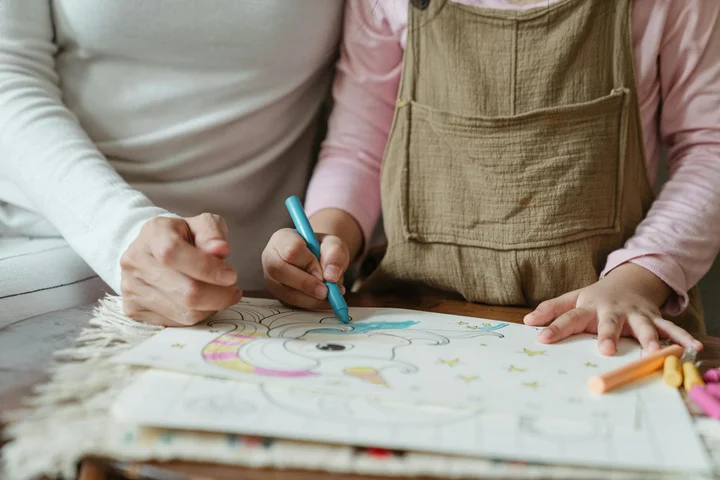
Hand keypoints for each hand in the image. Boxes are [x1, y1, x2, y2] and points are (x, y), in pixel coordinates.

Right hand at [121, 213, 241, 325]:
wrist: (153, 251)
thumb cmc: (184, 238)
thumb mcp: (202, 225)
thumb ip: (213, 233)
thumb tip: (221, 250)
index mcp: (153, 232)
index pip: (174, 253)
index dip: (206, 268)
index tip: (231, 276)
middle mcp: (135, 260)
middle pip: (185, 291)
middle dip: (218, 295)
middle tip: (233, 291)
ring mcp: (131, 287)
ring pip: (184, 312)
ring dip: (211, 307)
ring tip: (219, 295)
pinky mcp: (133, 310)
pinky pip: (176, 323)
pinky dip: (196, 316)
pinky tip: (201, 304)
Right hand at [262, 228, 348, 308]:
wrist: (319, 260)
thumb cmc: (323, 249)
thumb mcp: (334, 244)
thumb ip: (335, 253)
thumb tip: (331, 276)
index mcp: (282, 238)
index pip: (291, 249)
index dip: (309, 263)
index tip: (324, 273)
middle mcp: (270, 257)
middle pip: (279, 270)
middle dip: (306, 284)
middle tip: (327, 291)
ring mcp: (271, 278)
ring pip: (285, 291)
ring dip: (310, 298)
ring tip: (331, 295)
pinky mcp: (277, 295)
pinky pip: (291, 303)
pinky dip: (310, 304)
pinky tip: (325, 300)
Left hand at [523, 263, 702, 354]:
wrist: (627, 282)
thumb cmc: (595, 298)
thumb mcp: (571, 300)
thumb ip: (550, 310)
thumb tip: (527, 322)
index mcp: (588, 307)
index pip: (568, 318)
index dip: (554, 328)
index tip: (541, 339)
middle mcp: (613, 310)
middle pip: (609, 322)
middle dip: (607, 335)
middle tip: (605, 349)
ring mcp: (636, 314)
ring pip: (643, 326)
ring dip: (649, 338)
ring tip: (654, 352)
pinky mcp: (654, 318)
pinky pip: (670, 329)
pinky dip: (682, 338)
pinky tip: (694, 349)